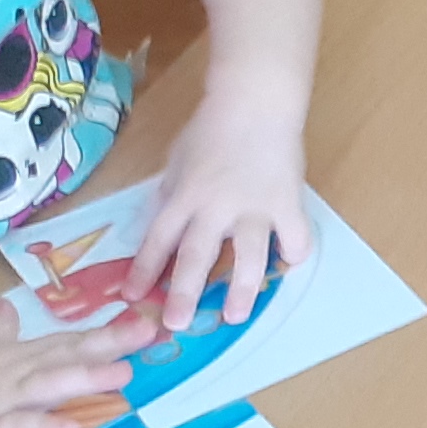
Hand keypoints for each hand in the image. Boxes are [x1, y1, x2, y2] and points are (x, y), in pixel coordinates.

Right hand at [0, 296, 160, 427]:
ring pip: (51, 385)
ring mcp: (5, 399)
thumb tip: (6, 305)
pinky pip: (21, 427)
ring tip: (123, 374)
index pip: (72, 341)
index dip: (110, 332)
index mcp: (21, 355)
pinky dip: (46, 427)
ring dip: (87, 378)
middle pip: (70, 356)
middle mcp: (21, 373)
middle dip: (111, 346)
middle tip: (151, 334)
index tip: (148, 321)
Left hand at [126, 91, 314, 329]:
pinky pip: (294, 238)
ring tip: (235, 316)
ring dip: (241, 291)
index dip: (143, 270)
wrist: (256, 102)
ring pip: (247, 259)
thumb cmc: (212, 126)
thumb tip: (164, 225)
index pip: (158, 240)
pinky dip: (293, 253)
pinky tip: (288, 264)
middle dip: (183, 295)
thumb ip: (172, 193)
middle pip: (196, 259)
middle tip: (175, 325)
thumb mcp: (177, 159)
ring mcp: (254, 209)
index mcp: (184, 196)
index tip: (132, 296)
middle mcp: (216, 209)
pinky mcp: (287, 204)